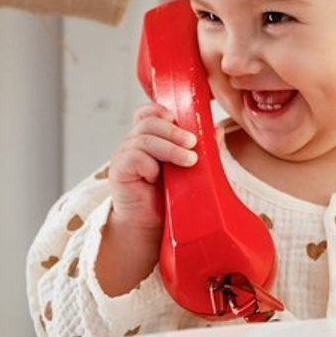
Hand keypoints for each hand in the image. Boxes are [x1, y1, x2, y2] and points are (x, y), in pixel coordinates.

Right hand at [97, 105, 196, 296]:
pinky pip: (134, 157)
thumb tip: (218, 130)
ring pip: (145, 138)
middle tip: (193, 144)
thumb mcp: (189, 170)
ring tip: (189, 161)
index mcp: (149, 137)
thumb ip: (202, 149)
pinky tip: (157, 177)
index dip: (162, 110)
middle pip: (150, 122)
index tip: (179, 119)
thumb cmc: (169, 197)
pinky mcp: (118, 170)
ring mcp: (124, 154)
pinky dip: (150, 164)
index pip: (149, 112)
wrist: (151, 226)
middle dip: (175, 131)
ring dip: (170, 147)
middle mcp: (134, 142)